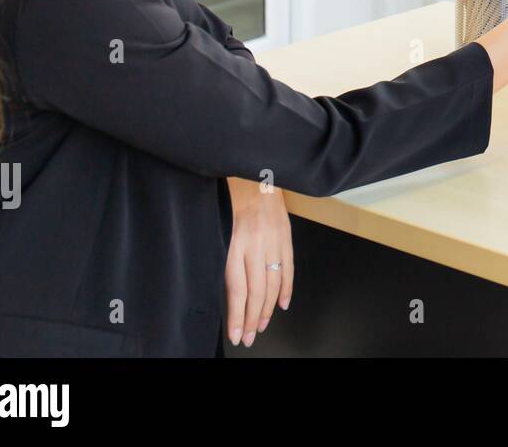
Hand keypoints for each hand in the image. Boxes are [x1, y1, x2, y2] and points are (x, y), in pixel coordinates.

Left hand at [224, 177, 292, 347]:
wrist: (256, 169)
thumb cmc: (232, 193)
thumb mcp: (219, 224)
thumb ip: (224, 253)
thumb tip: (226, 285)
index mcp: (235, 243)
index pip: (237, 289)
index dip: (237, 315)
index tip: (235, 333)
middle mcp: (255, 244)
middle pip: (256, 292)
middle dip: (252, 318)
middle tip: (248, 337)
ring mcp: (273, 240)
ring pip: (273, 283)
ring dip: (267, 309)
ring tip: (261, 326)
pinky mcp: (286, 235)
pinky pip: (288, 266)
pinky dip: (286, 288)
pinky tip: (281, 303)